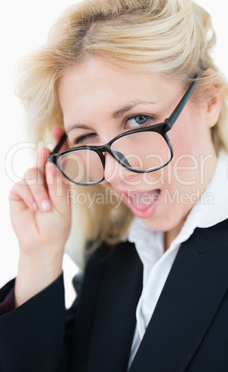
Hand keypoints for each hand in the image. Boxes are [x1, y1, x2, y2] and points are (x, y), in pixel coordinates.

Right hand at [9, 128, 70, 256]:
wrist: (43, 242)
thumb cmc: (57, 224)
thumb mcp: (63, 205)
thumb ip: (57, 185)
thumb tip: (51, 165)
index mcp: (59, 181)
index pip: (58, 160)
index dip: (58, 145)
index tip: (58, 131)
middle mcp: (45, 180)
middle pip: (42, 161)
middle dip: (44, 158)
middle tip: (46, 156)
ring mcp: (31, 185)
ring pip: (32, 173)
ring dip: (39, 191)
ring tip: (45, 207)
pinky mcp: (18, 192)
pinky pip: (22, 185)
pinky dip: (30, 196)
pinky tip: (36, 207)